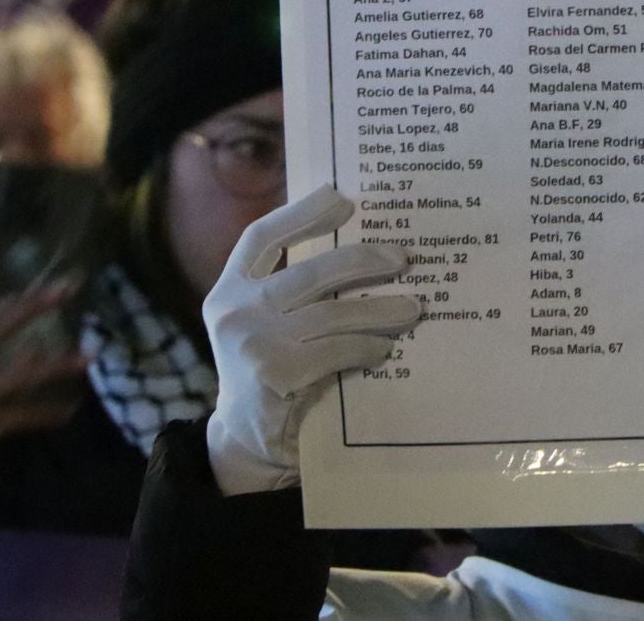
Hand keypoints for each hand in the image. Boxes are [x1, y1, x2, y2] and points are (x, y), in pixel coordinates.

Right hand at [203, 182, 423, 494]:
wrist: (248, 444)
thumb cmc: (272, 372)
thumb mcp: (266, 324)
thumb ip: (293, 291)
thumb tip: (365, 251)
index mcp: (230, 288)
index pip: (261, 237)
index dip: (301, 213)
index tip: (341, 198)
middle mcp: (234, 310)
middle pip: (308, 271)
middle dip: (362, 260)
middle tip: (403, 258)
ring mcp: (250, 342)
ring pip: (330, 313)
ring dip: (380, 309)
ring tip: (414, 308)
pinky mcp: (274, 374)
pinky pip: (335, 351)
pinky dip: (366, 347)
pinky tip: (386, 348)